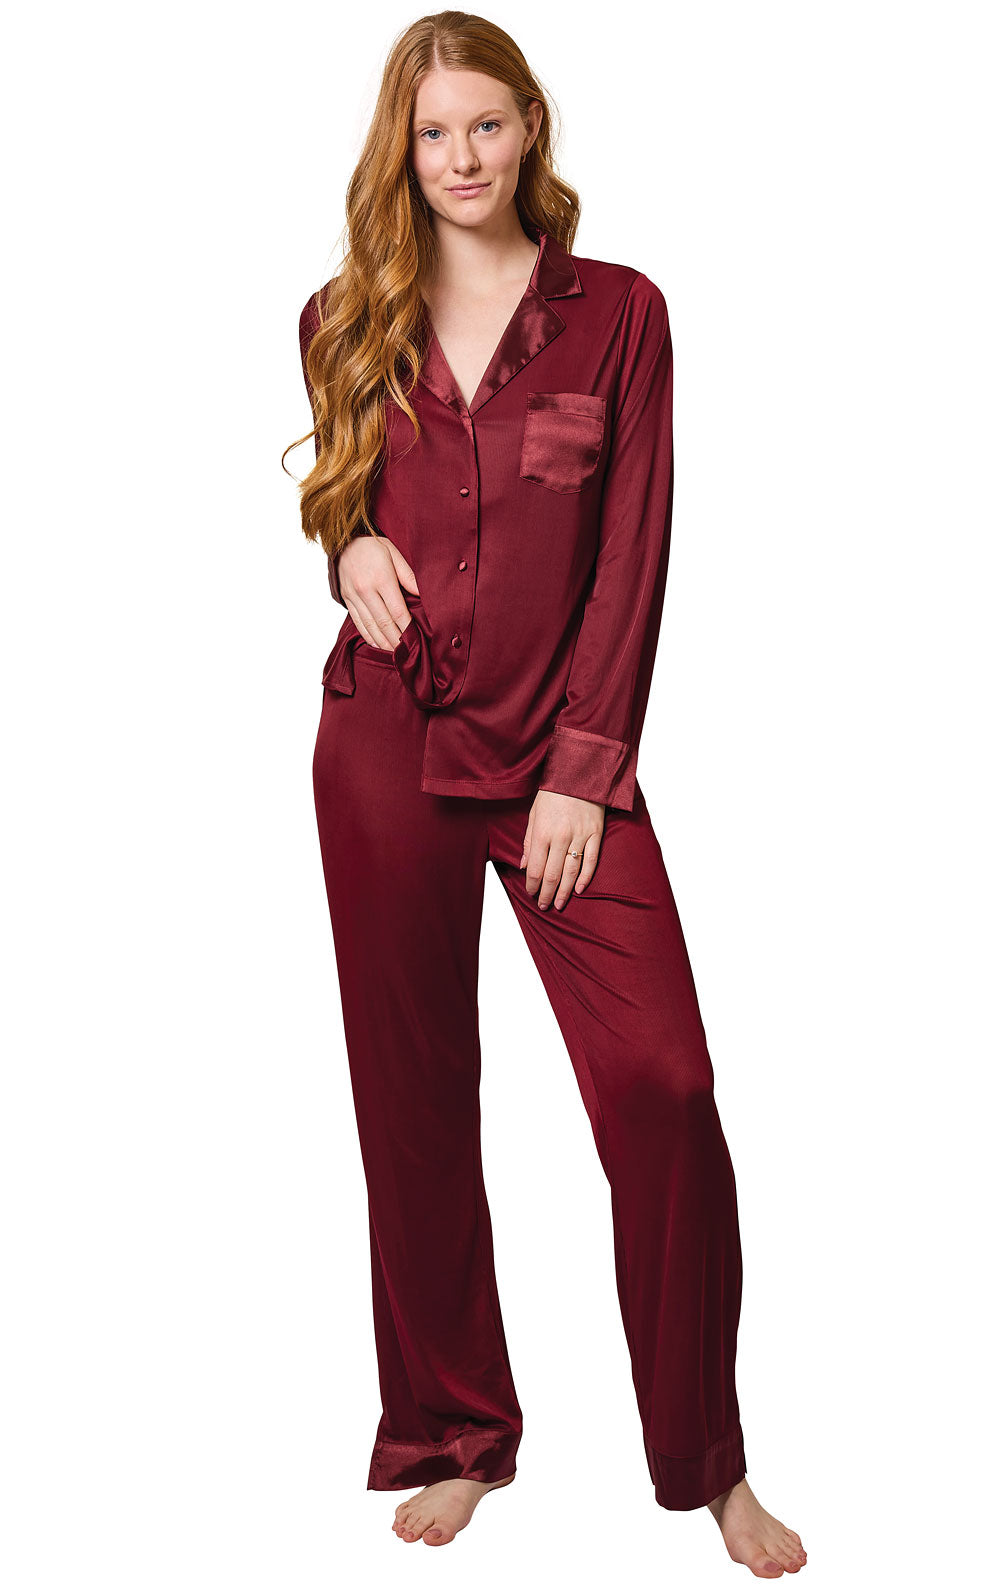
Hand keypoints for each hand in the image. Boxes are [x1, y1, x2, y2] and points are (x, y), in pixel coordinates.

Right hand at [338, 534, 419, 648]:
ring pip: (370, 625)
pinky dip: (367, 635)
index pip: (397, 610)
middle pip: (384, 622)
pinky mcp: (346, 599)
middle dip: (396, 639)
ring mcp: (354, 596)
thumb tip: (422, 594)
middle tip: (406, 652)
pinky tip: (376, 643)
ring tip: (394, 652)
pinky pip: (357, 621)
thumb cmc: (373, 545)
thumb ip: (408, 575)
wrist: (342, 539)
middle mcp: (365, 590)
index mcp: (381, 578)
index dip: (407, 627)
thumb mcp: (394, 553)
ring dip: (383, 641)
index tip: (415, 637)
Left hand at [520, 790, 604, 909]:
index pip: (536, 868)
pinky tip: (579, 889)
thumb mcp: (534, 814)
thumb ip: (529, 842)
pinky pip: (591, 860)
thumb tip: (524, 866)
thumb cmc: (553, 792)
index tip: (532, 893)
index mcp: (543, 832)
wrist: (580, 772)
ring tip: (560, 904)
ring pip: (571, 871)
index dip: (533, 884)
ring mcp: (580, 836)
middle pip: (553, 874)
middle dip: (547, 893)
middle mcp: (561, 837)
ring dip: (564, 891)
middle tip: (544, 905)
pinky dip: (585, 877)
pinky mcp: (596, 833)